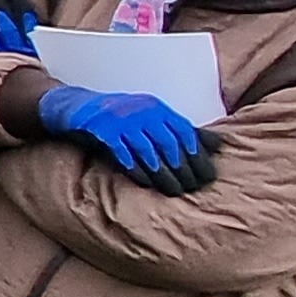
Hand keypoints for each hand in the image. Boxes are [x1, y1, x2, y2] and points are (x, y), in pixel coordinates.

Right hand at [34, 81, 218, 192]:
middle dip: (181, 167)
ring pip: (147, 149)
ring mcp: (122, 119)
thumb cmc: (119, 118)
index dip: (197, 155)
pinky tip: (143, 181)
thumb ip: (181, 132)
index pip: (185, 132)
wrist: (76, 106)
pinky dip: (133, 166)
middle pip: (169, 142)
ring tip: (171, 190)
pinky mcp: (103, 128)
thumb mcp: (152, 120)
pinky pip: (122, 150)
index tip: (206, 176)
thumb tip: (218, 145)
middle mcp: (143, 111)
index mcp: (158, 109)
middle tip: (190, 188)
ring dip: (160, 172)